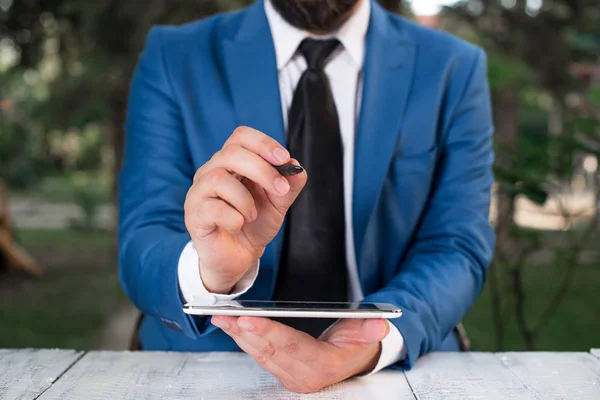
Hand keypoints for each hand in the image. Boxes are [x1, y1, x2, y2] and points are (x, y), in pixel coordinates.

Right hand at [184, 126, 306, 293]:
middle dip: (262, 170)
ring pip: (219, 178)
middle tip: (280, 190)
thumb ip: (289, 185)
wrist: (240, 256)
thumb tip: (296, 167)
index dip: (263, 143)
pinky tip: (237, 225)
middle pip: (231, 153)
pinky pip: (213, 208)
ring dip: (245, 199)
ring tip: (252, 215)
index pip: (240, 136)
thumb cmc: (255, 223)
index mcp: (231, 162)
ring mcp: (199, 192)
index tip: (283, 158)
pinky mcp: (194, 215)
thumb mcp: (279, 203)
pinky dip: (234, 218)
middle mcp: (211, 171)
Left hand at [211, 316, 388, 392]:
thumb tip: (378, 324)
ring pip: (260, 354)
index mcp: (324, 365)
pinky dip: (244, 340)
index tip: (248, 318)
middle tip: (225, 315)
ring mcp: (291, 376)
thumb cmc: (358, 343)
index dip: (269, 332)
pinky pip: (260, 355)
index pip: (292, 346)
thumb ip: (371, 328)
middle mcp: (304, 375)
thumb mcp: (369, 333)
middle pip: (269, 351)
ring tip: (221, 318)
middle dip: (244, 332)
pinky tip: (232, 327)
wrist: (355, 359)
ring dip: (239, 335)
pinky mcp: (283, 371)